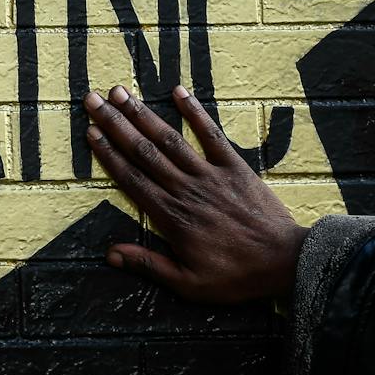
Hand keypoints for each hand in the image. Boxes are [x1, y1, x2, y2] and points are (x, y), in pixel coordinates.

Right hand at [84, 84, 307, 303]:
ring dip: (143, 114)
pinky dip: (195, 112)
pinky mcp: (234, 166)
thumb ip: (149, 265)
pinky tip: (179, 91)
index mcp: (171, 216)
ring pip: (170, 139)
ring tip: (121, 92)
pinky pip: (211, 134)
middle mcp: (185, 188)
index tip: (90, 132)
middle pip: (143, 151)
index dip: (108, 154)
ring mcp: (210, 174)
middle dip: (116, 124)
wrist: (285, 262)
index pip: (132, 178)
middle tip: (94, 100)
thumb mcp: (189, 284)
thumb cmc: (236, 276)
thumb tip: (110, 254)